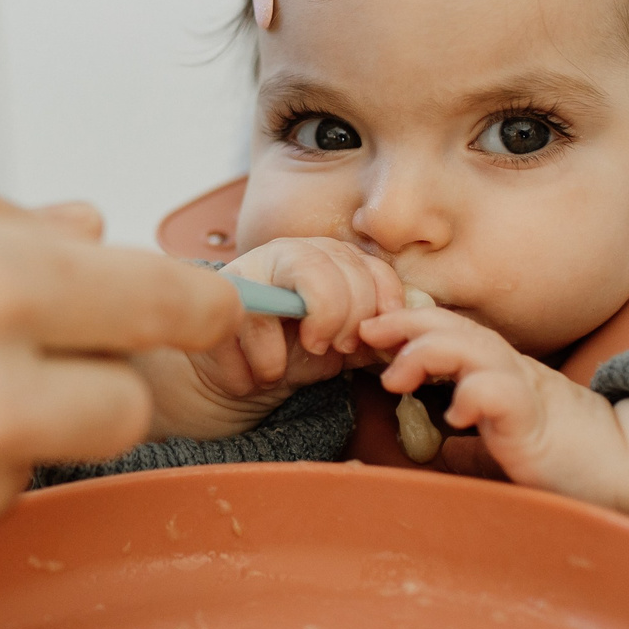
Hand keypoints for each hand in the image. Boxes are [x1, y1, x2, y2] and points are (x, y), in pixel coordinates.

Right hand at [141, 238, 402, 439]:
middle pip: (335, 275)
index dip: (379, 307)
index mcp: (329, 257)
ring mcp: (252, 270)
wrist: (235, 377)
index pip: (372, 269)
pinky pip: (254, 329)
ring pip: (297, 293)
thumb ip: (376, 336)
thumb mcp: (343, 345)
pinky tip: (253, 374)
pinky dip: (261, 365)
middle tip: (327, 350)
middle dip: (341, 324)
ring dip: (298, 346)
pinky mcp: (220, 299)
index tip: (367, 342)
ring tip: (282, 368)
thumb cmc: (292, 354)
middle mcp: (291, 251)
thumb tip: (408, 339)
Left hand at [360, 304, 628, 550]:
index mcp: (499, 372)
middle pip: (456, 328)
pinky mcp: (539, 421)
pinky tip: (454, 413)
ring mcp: (526, 392)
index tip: (369, 331)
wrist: (624, 468)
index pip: (450, 332)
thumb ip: (475, 443)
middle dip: (407, 324)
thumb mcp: (507, 443)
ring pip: (475, 350)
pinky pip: (503, 396)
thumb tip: (444, 450)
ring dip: (430, 353)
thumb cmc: (568, 456)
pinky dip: (475, 396)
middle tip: (366, 333)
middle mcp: (510, 372)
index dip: (409, 325)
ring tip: (395, 376)